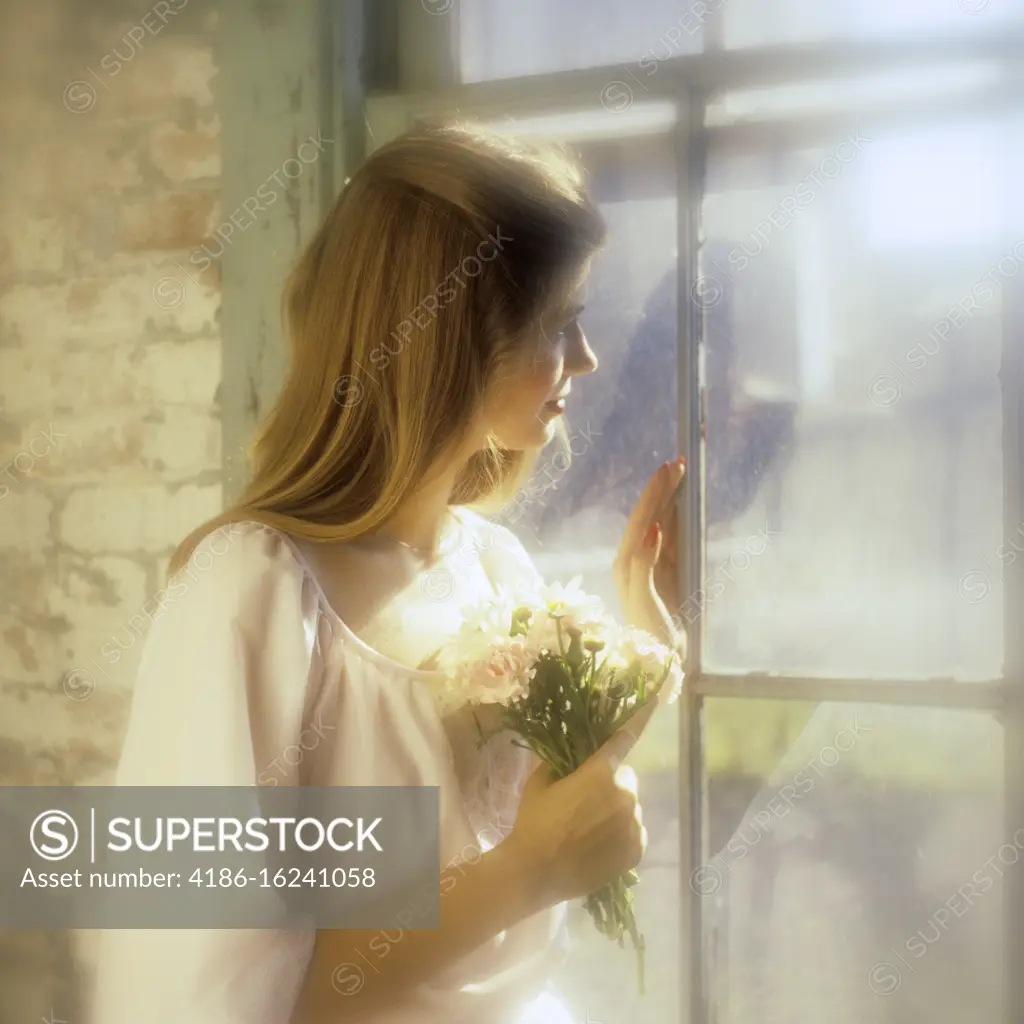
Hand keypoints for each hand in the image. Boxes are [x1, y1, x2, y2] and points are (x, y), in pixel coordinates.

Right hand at [503, 727, 646, 907]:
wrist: (536, 871)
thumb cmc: (534, 822)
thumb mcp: (538, 783)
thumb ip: (557, 762)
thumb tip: (565, 751)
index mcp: (601, 772)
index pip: (624, 738)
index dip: (638, 718)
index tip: (653, 700)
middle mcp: (624, 794)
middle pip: (625, 778)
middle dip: (611, 782)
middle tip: (586, 800)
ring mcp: (634, 824)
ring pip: (631, 806)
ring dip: (616, 809)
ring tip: (590, 828)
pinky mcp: (637, 849)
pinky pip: (635, 830)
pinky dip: (623, 833)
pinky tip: (600, 844)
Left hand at [613, 458, 685, 646]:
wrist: (657, 661)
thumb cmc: (648, 634)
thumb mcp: (644, 601)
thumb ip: (644, 565)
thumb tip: (652, 530)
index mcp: (626, 563)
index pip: (641, 520)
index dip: (654, 494)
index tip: (668, 470)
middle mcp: (635, 559)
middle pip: (649, 516)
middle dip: (663, 489)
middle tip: (679, 463)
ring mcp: (650, 564)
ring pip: (661, 523)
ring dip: (670, 499)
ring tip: (682, 475)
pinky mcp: (665, 572)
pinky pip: (672, 538)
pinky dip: (678, 518)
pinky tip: (684, 505)